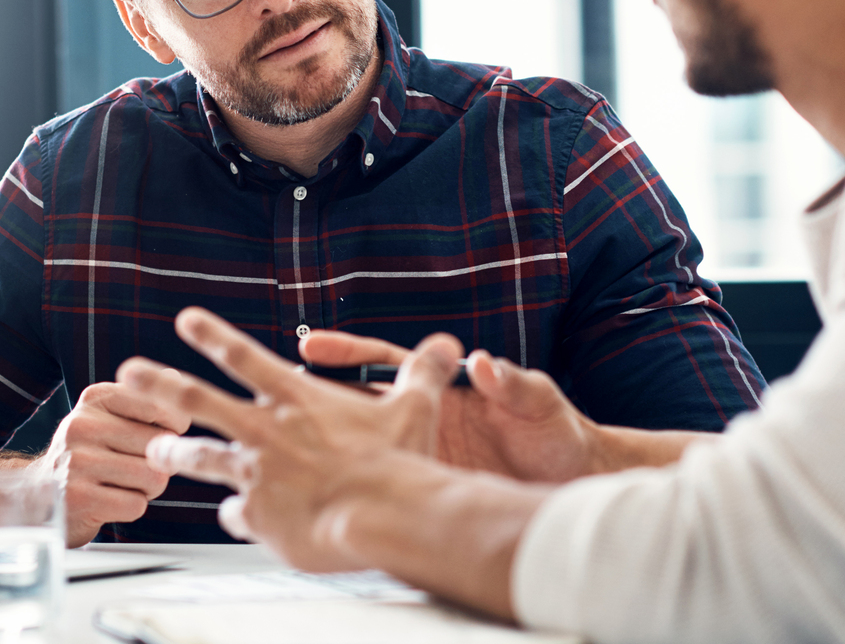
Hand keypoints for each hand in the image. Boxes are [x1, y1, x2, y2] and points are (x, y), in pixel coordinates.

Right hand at [30, 376, 190, 546]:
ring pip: (153, 477)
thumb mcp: (111, 416)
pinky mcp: (77, 499)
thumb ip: (146, 399)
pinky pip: (136, 505)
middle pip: (161, 445)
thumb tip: (174, 378)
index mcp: (96, 398)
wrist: (42, 493)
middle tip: (135, 466)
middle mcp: (82, 424)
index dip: (174, 427)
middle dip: (159, 463)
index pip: (162, 405)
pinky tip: (110, 502)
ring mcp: (76, 462)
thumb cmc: (92, 453)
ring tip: (123, 484)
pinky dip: (132, 508)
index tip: (161, 435)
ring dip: (148, 488)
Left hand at [119, 307, 464, 570]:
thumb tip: (449, 345)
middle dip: (158, 384)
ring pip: (201, 459)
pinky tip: (233, 521)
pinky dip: (235, 516)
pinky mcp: (259, 516)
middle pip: (197, 400)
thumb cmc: (398, 463)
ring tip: (155, 453)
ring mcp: (257, 474)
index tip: (186, 320)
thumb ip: (423, 373)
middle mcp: (267, 431)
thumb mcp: (415, 407)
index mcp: (297, 400)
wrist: (384, 515)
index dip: (213, 335)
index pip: (244, 357)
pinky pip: (236, 516)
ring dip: (174, 455)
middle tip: (128, 373)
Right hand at [300, 329, 604, 481]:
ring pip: (360, 448)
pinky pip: (382, 488)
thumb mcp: (539, 402)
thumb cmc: (558, 433)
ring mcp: (422, 454)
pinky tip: (320, 499)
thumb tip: (485, 363)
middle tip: (271, 394)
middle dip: (312, 399)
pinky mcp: (427, 488)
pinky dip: (352, 491)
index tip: (310, 346)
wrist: (573, 480)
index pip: (385, 363)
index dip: (347, 353)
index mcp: (445, 389)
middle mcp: (425, 419)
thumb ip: (514, 382)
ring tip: (275, 449)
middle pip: (357, 404)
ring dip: (322, 447)